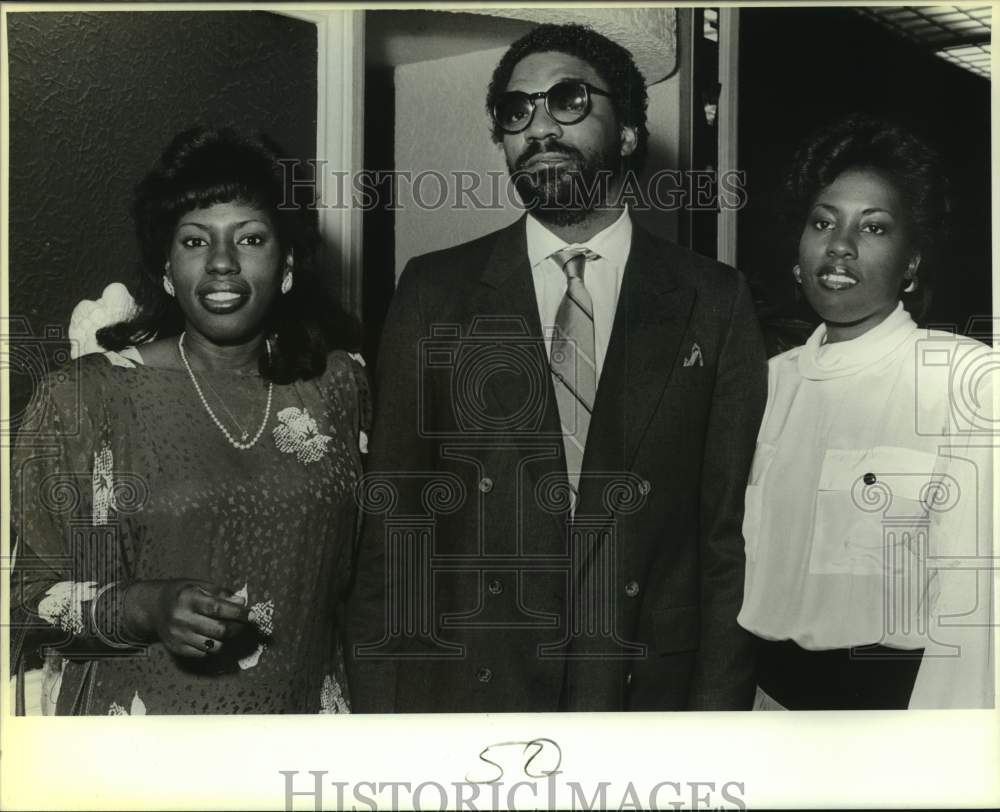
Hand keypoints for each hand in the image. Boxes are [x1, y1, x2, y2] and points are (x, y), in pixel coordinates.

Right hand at [123, 580, 248, 657]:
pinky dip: (213, 646)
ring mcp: (178, 636)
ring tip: (228, 629)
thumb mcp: (199, 585)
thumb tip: (241, 601)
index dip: (238, 613)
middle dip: (237, 628)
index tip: (252, 615)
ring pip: (214, 646)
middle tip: (245, 623)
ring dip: (227, 639)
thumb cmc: (181, 593)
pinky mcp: (176, 649)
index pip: (218, 608)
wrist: (152, 608)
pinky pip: (204, 653)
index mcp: (188, 598)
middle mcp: (181, 619)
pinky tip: (212, 636)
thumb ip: (221, 593)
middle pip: (219, 631)